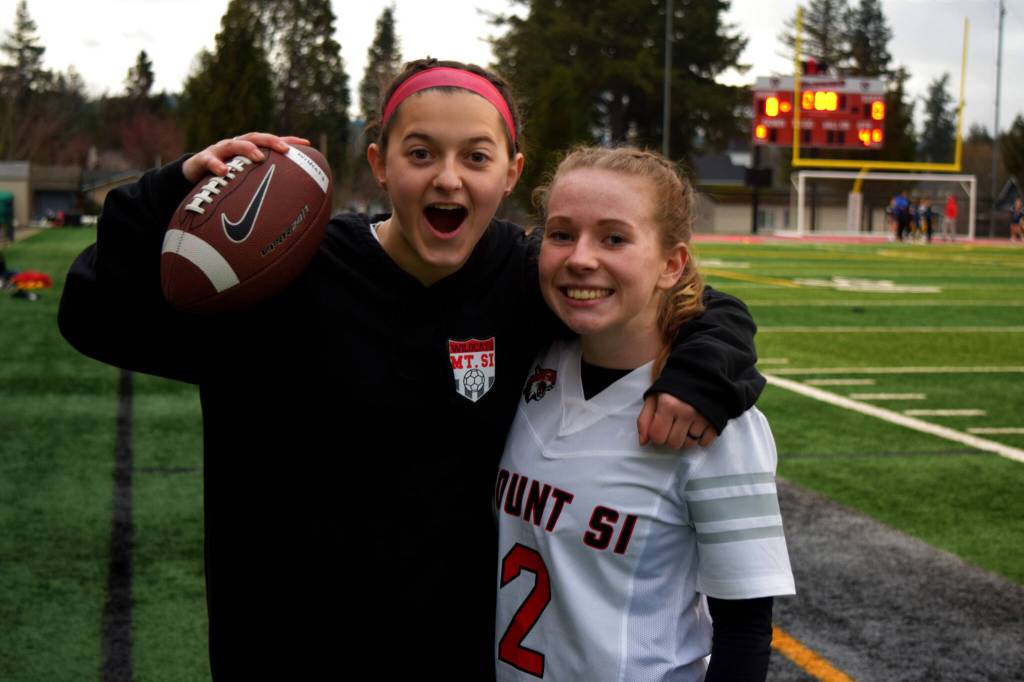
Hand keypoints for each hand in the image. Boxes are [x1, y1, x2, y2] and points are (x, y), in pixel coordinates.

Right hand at [182, 132, 311, 183]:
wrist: (192, 174)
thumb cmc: (225, 178)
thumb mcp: (245, 179)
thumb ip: (262, 184)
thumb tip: (289, 204)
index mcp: (248, 148)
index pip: (270, 141)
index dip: (287, 140)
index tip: (306, 143)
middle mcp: (235, 145)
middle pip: (255, 138)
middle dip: (271, 141)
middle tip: (285, 149)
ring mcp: (219, 150)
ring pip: (234, 144)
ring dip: (247, 149)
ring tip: (259, 157)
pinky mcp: (202, 159)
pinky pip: (209, 160)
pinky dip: (216, 165)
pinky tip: (223, 171)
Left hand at [637, 393, 717, 449]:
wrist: (701, 374)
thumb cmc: (674, 387)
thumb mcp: (654, 397)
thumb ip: (645, 419)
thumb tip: (643, 442)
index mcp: (669, 404)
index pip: (658, 437)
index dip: (656, 434)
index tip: (660, 427)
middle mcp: (686, 412)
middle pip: (674, 443)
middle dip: (670, 438)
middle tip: (673, 425)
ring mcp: (703, 417)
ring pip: (689, 444)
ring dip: (685, 439)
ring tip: (685, 424)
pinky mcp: (716, 421)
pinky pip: (705, 442)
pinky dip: (700, 439)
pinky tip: (697, 426)